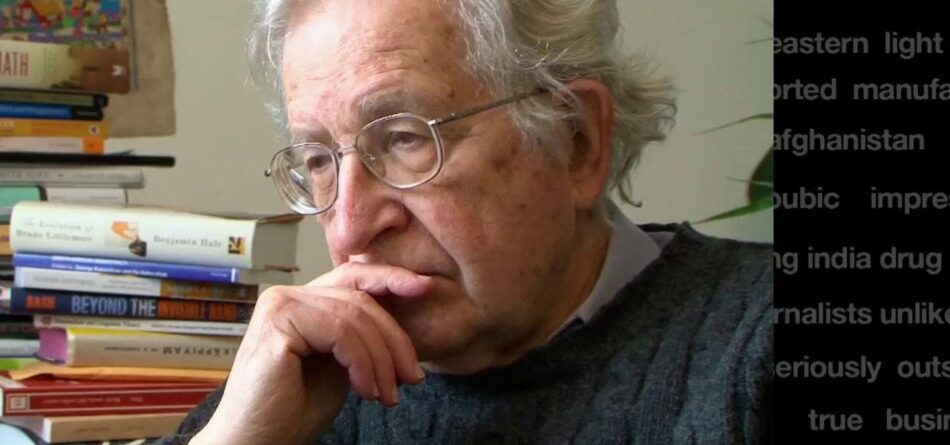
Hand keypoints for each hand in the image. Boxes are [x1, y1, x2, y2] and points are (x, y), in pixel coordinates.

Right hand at [190, 263, 430, 444]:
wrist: (257, 442)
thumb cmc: (294, 410)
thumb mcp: (340, 364)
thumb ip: (359, 336)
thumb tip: (405, 316)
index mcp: (301, 300)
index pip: (353, 277)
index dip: (391, 278)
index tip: (426, 289)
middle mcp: (286, 295)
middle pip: (360, 299)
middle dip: (395, 340)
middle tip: (413, 377)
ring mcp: (280, 305)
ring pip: (355, 317)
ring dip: (381, 360)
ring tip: (388, 394)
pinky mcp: (278, 322)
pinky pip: (341, 333)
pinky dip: (363, 364)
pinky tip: (367, 391)